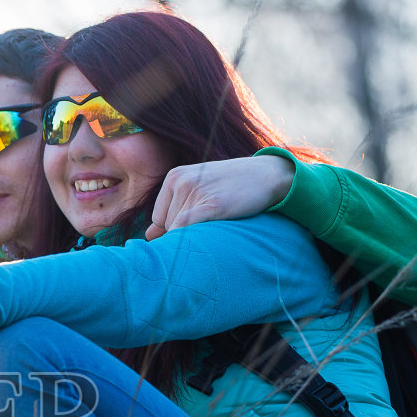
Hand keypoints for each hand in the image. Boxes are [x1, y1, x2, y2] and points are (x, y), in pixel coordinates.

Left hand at [146, 155, 295, 239]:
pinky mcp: (211, 205)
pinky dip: (189, 240)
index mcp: (174, 177)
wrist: (267, 176)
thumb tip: (149, 237)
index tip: (197, 228)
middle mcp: (181, 182)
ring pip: (177, 230)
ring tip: (216, 224)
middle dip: (184, 233)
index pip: (158, 218)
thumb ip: (173, 211)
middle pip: (167, 226)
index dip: (174, 230)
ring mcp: (195, 192)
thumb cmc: (232, 187)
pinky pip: (185, 229)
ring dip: (195, 236)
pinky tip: (207, 237)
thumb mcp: (199, 191)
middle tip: (210, 225)